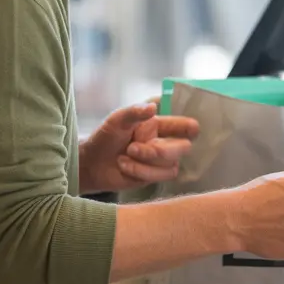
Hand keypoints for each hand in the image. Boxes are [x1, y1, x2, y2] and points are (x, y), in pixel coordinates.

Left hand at [79, 102, 199, 193]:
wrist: (91, 163)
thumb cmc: (105, 137)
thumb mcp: (117, 119)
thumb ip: (135, 111)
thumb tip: (153, 107)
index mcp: (159, 124)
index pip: (184, 125)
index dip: (191, 127)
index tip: (191, 129)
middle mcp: (164, 142)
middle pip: (183, 147)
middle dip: (160, 151)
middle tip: (133, 148)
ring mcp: (161, 161)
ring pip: (171, 166)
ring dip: (145, 162)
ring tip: (124, 157)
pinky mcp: (154, 177)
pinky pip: (160, 177)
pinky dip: (140, 172)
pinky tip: (125, 166)